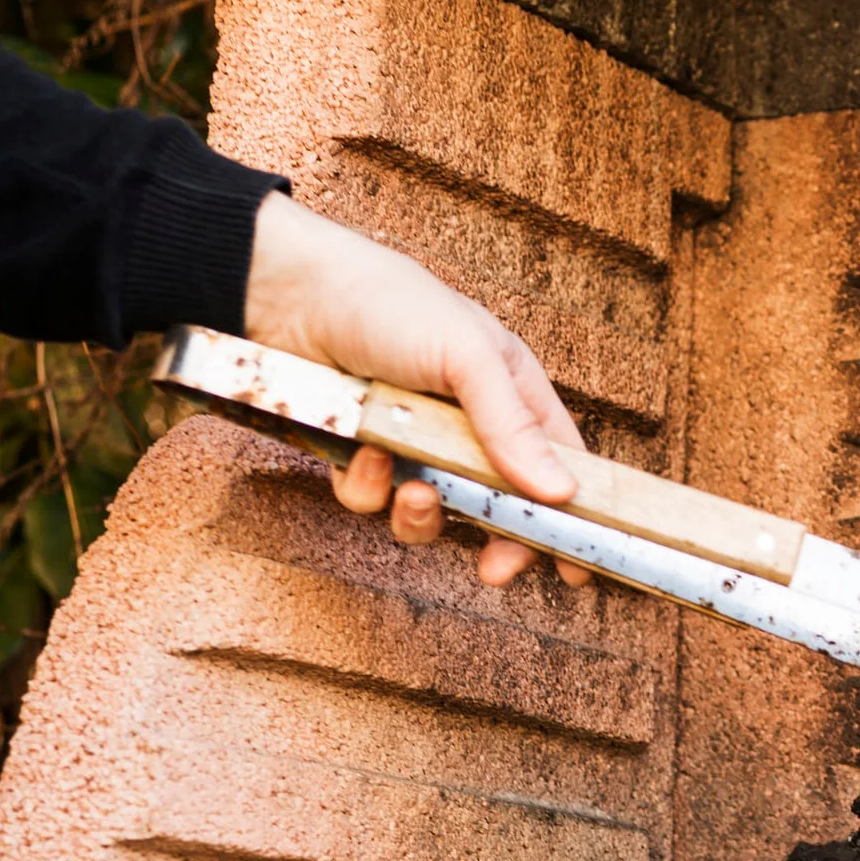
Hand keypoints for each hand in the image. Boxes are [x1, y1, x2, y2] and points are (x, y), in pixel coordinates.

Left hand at [243, 191, 589, 587]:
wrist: (284, 292)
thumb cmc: (389, 303)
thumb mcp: (468, 356)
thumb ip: (513, 426)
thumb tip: (562, 492)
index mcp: (512, 394)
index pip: (558, 464)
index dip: (571, 514)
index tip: (576, 566)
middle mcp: (468, 425)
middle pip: (501, 504)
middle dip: (499, 540)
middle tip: (495, 568)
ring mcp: (414, 445)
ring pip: (434, 513)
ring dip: (424, 515)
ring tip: (413, 491)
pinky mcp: (361, 456)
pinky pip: (373, 500)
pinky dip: (367, 487)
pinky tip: (360, 451)